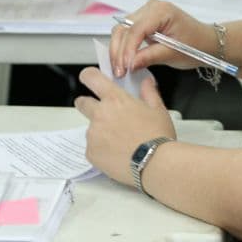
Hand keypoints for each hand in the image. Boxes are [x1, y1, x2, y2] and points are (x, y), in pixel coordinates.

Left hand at [74, 68, 175, 185]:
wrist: (155, 164)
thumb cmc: (158, 136)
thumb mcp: (158, 110)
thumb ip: (149, 92)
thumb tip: (146, 82)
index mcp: (115, 99)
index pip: (91, 78)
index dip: (89, 76)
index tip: (90, 79)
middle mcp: (99, 114)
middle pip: (82, 103)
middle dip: (88, 105)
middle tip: (105, 116)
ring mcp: (93, 134)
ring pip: (90, 129)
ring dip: (100, 132)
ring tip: (120, 142)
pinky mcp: (90, 152)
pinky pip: (92, 148)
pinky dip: (101, 150)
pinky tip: (117, 154)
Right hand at [109, 0, 213, 74]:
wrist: (205, 42)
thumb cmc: (195, 45)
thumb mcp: (173, 54)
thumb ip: (150, 57)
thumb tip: (130, 64)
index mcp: (161, 11)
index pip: (136, 29)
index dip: (128, 49)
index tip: (125, 67)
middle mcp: (151, 7)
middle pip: (124, 28)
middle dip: (119, 51)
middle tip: (118, 72)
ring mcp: (145, 13)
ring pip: (122, 30)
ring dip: (118, 50)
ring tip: (119, 69)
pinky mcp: (143, 21)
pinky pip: (127, 33)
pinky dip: (123, 47)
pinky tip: (122, 61)